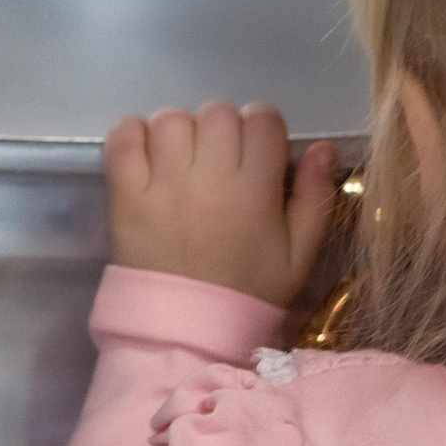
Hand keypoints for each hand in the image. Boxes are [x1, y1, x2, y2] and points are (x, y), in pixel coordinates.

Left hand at [104, 104, 338, 307]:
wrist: (187, 333)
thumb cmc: (248, 293)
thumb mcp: (299, 255)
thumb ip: (316, 198)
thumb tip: (322, 146)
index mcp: (255, 191)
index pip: (263, 119)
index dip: (262, 128)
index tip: (255, 152)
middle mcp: (209, 179)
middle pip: (218, 113)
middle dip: (222, 130)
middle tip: (217, 161)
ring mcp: (163, 184)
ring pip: (171, 119)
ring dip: (178, 131)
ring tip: (180, 161)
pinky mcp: (125, 195)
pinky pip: (123, 138)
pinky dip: (132, 135)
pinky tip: (145, 156)